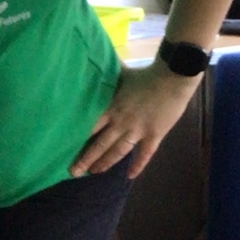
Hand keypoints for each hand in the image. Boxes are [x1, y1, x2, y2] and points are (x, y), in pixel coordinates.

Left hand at [72, 60, 200, 179]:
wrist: (173, 77)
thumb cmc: (146, 74)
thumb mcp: (122, 74)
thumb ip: (109, 77)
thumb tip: (95, 63)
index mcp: (112, 108)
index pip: (91, 127)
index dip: (78, 139)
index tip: (66, 148)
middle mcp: (122, 122)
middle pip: (100, 144)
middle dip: (86, 159)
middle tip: (74, 171)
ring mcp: (139, 131)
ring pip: (119, 152)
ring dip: (106, 163)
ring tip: (94, 172)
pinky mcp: (155, 135)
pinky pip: (145, 154)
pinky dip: (138, 166)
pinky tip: (130, 176)